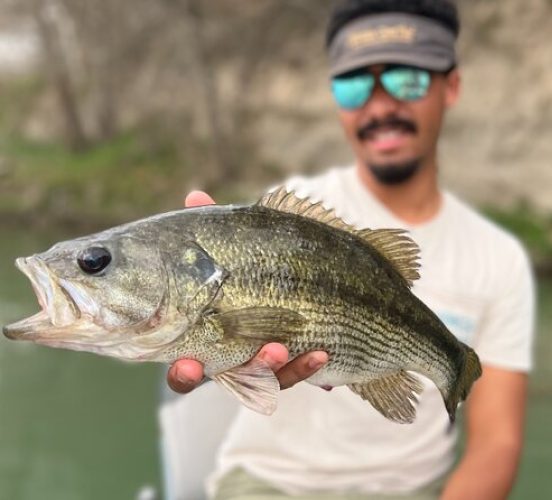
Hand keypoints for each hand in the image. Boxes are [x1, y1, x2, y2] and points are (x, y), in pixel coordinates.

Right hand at [166, 191, 328, 393]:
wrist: (314, 286)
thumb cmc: (255, 264)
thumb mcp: (236, 245)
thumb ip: (215, 229)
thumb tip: (195, 197)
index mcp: (202, 334)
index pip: (181, 363)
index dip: (182, 371)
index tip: (187, 363)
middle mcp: (227, 356)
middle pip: (217, 379)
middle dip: (215, 375)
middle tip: (210, 365)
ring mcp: (262, 364)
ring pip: (261, 379)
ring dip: (267, 366)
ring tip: (277, 348)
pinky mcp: (293, 366)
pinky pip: (298, 375)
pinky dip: (307, 366)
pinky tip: (321, 353)